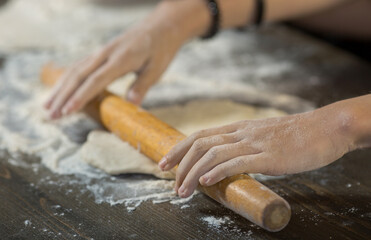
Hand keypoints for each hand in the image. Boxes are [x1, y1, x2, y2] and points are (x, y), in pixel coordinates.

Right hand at [44, 11, 185, 118]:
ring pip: (75, 70)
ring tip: (47, 106)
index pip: (96, 80)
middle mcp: (106, 53)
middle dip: (63, 96)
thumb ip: (142, 85)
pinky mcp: (101, 52)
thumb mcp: (157, 69)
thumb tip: (132, 105)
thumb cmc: (161, 49)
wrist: (161, 26)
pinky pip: (80, 65)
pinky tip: (59, 90)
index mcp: (121, 58)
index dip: (81, 96)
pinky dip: (67, 79)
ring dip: (60, 88)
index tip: (68, 111)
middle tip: (51, 115)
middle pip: (79, 75)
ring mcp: (101, 51)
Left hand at [159, 106, 355, 197]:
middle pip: (200, 143)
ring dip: (193, 173)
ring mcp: (255, 143)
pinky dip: (217, 171)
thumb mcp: (264, 137)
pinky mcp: (269, 156)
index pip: (200, 135)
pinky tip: (205, 182)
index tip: (165, 163)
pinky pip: (237, 162)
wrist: (326, 128)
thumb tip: (228, 163)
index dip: (179, 148)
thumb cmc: (296, 136)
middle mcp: (242, 133)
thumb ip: (245, 147)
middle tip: (170, 182)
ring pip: (213, 154)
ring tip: (182, 190)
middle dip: (179, 163)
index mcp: (240, 128)